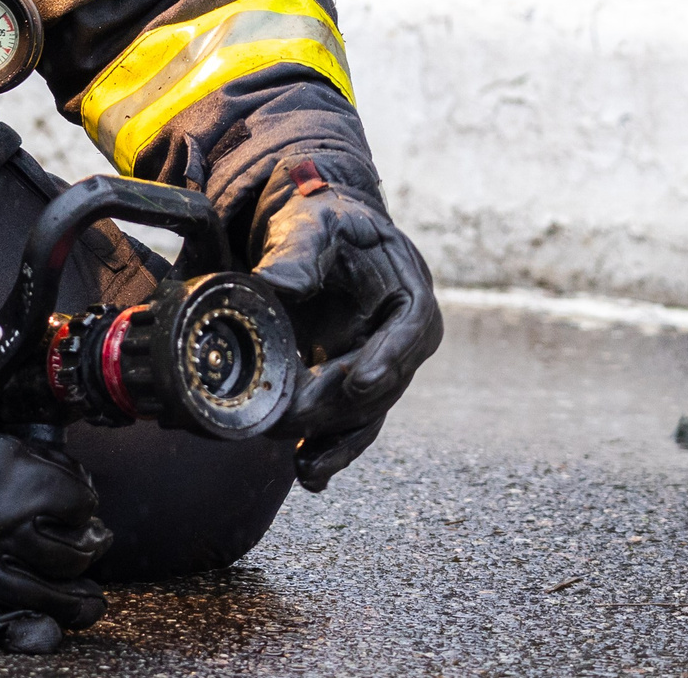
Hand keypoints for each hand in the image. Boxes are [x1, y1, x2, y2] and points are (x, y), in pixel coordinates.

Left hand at [253, 173, 442, 491]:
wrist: (307, 224)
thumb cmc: (318, 215)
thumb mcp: (311, 220)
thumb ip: (299, 250)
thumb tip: (276, 282)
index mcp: (408, 292)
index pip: (410, 330)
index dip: (388, 358)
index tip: (361, 381)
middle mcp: (400, 337)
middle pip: (383, 381)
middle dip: (342, 406)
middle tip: (296, 419)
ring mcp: (375, 363)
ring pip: (365, 413)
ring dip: (337, 442)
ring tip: (308, 467)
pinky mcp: (347, 381)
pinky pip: (344, 422)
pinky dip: (328, 447)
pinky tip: (309, 472)